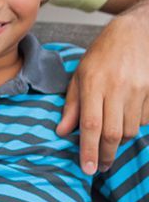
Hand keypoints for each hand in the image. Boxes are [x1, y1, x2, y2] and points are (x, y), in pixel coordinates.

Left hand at [56, 10, 148, 172]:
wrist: (136, 33)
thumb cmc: (103, 54)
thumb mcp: (80, 75)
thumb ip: (72, 105)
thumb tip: (62, 131)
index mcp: (93, 83)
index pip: (90, 124)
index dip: (88, 149)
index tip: (87, 168)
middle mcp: (116, 88)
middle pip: (113, 133)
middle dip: (106, 154)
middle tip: (100, 166)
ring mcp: (137, 90)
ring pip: (130, 130)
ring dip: (120, 141)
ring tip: (110, 140)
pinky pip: (143, 120)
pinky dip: (133, 126)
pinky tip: (125, 120)